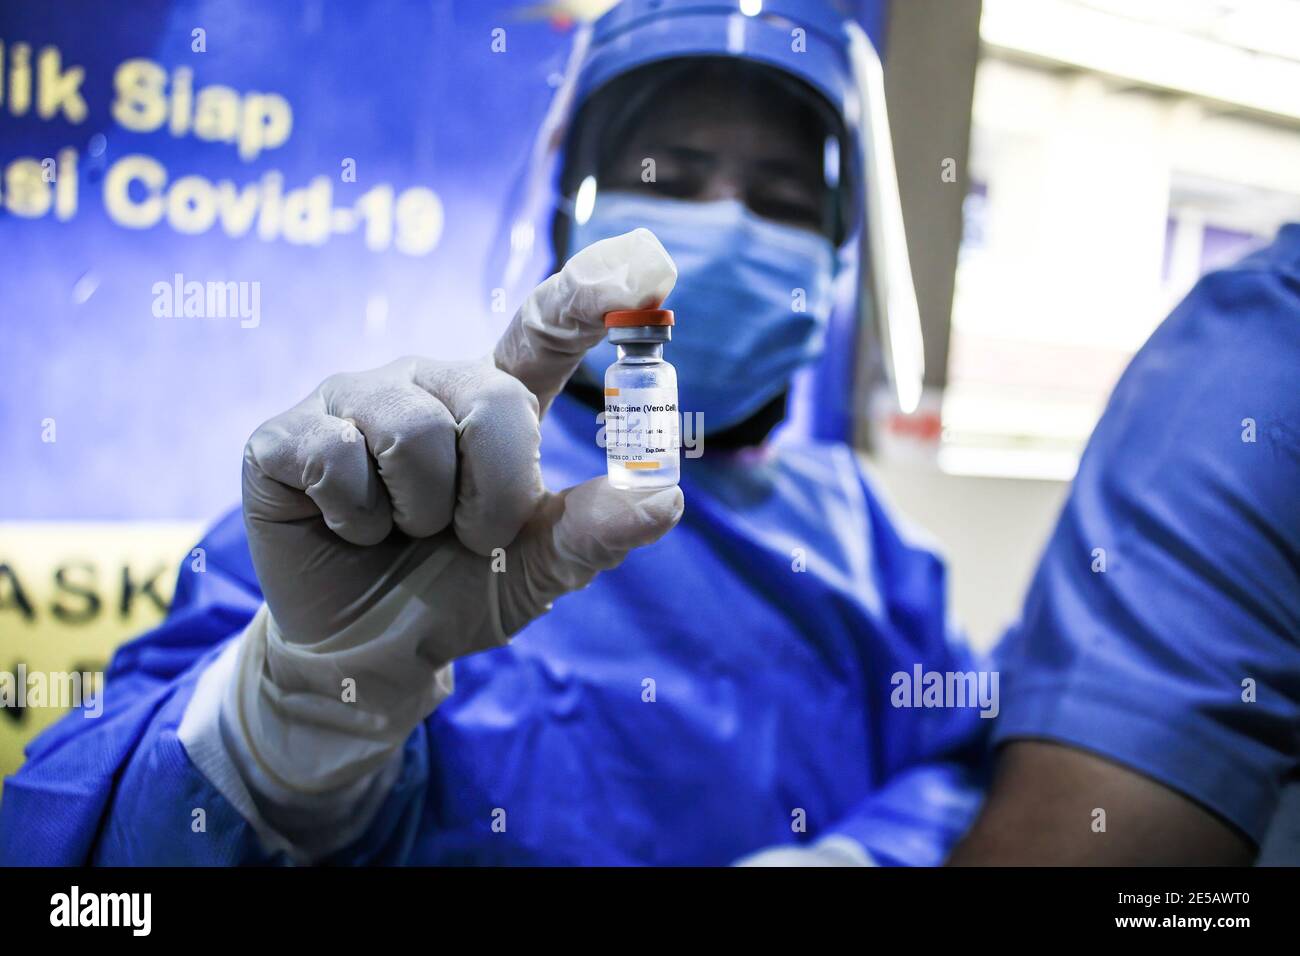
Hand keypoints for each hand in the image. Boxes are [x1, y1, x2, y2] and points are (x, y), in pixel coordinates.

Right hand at [236, 228, 681, 790]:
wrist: (369, 653)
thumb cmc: (460, 592)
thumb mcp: (539, 569)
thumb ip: (596, 530)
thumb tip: (667, 497)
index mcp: (493, 401)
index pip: (542, 327)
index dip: (588, 294)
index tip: (644, 268)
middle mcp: (426, 383)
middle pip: (488, 398)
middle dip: (494, 494)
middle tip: (469, 535)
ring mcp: (351, 401)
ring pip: (410, 430)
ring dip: (422, 511)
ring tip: (404, 531)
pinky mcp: (285, 436)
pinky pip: (335, 458)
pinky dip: (355, 518)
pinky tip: (348, 527)